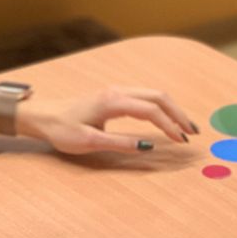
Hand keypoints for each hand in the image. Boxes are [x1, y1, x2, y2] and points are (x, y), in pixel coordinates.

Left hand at [14, 87, 195, 153]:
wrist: (43, 115)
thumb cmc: (62, 129)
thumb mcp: (89, 142)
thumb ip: (120, 144)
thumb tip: (148, 146)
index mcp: (113, 102)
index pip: (151, 110)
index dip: (169, 125)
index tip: (181, 141)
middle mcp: (118, 91)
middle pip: (158, 96)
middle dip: (178, 113)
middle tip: (193, 132)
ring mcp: (117, 91)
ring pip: (153, 94)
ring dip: (172, 108)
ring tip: (185, 126)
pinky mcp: (115, 95)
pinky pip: (145, 96)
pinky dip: (161, 106)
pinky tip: (166, 118)